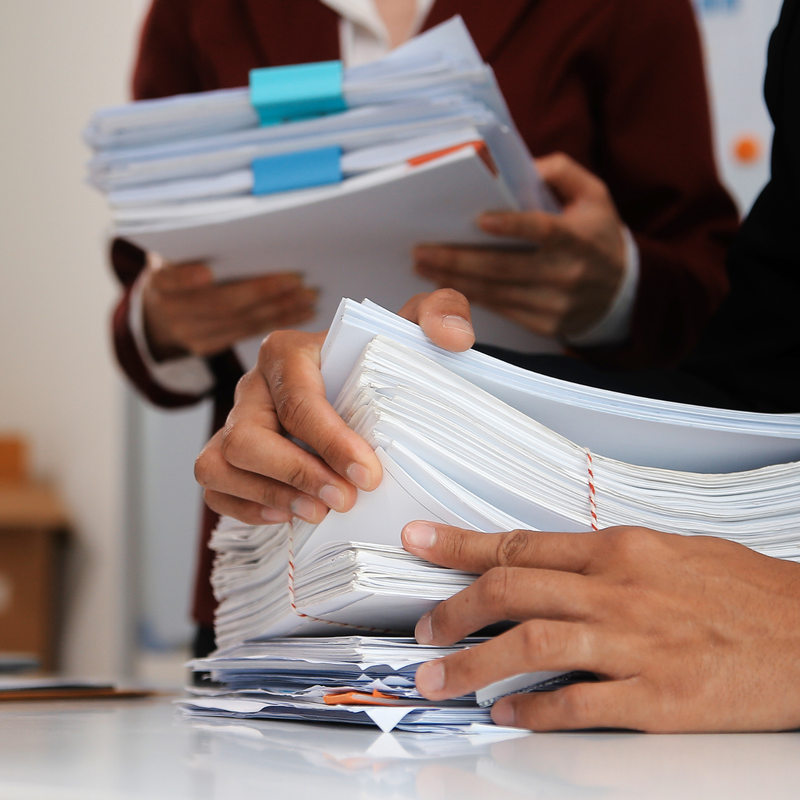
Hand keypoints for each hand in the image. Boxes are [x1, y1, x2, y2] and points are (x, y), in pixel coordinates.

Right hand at [141, 257, 317, 359]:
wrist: (157, 308)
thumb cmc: (177, 263)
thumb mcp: (175, 248)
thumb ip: (197, 241)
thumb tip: (242, 227)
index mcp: (158, 282)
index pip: (169, 280)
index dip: (186, 278)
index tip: (207, 272)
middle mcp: (172, 312)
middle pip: (220, 304)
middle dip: (262, 292)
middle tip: (295, 280)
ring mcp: (191, 334)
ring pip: (242, 321)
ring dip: (280, 308)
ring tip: (308, 295)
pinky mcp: (209, 345)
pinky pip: (249, 332)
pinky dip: (279, 319)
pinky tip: (302, 310)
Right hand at [194, 290, 475, 525]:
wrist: (360, 385)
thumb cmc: (380, 361)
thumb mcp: (414, 329)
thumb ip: (442, 313)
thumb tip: (451, 337)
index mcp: (287, 353)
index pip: (298, 400)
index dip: (330, 442)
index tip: (368, 475)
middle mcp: (253, 387)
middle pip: (246, 437)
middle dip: (296, 474)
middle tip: (345, 500)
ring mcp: (235, 423)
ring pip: (220, 463)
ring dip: (268, 495)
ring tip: (319, 513)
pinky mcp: (230, 456)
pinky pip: (217, 487)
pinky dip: (246, 508)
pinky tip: (290, 516)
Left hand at [401, 521, 799, 731]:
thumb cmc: (743, 591)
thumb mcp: (668, 553)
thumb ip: (604, 561)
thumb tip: (548, 570)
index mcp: (619, 550)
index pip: (520, 544)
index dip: (460, 545)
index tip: (420, 542)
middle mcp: (619, 591)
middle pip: (512, 590)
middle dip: (455, 610)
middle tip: (424, 629)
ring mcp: (637, 645)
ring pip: (532, 646)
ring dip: (475, 665)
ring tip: (439, 679)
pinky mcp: (661, 700)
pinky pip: (579, 705)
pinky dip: (535, 711)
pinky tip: (509, 716)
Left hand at [413, 153, 626, 338]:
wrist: (622, 293)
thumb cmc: (597, 235)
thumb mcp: (594, 195)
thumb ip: (561, 173)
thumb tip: (522, 168)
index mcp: (577, 239)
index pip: (542, 232)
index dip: (511, 227)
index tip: (479, 220)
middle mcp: (566, 274)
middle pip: (503, 268)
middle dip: (457, 259)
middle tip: (422, 251)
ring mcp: (555, 304)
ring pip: (495, 292)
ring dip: (454, 280)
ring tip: (424, 267)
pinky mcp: (545, 324)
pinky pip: (501, 310)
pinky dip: (470, 298)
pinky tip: (445, 287)